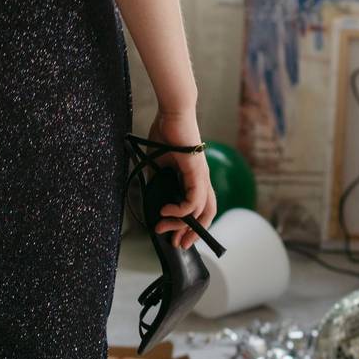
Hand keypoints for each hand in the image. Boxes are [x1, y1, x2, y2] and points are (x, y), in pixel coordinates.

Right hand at [148, 111, 215, 249]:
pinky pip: (194, 201)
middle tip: (176, 244)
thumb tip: (151, 196)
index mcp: (195, 179)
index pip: (200, 209)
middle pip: (207, 215)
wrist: (171, 114)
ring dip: (183, 225)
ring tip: (165, 228)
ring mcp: (202, 177)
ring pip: (201, 212)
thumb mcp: (158, 164)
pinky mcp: (197, 173)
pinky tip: (166, 210)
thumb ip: (158, 181)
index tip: (174, 235)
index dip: (190, 226)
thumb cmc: (166, 134)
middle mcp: (203, 180)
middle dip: (192, 234)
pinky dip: (181, 211)